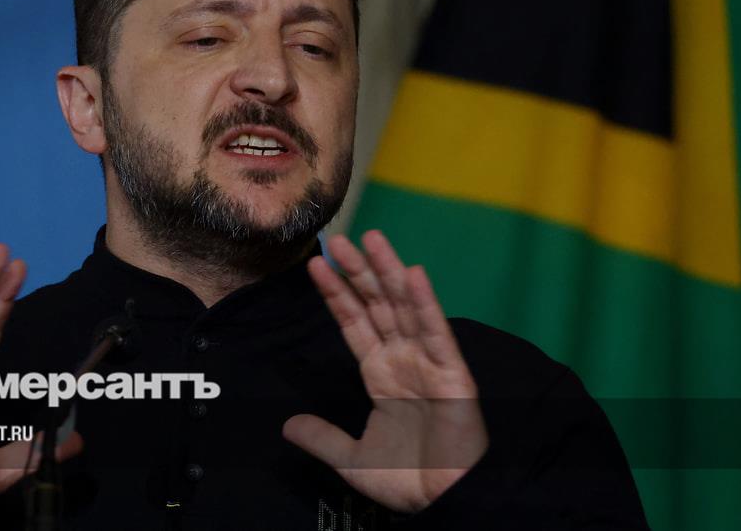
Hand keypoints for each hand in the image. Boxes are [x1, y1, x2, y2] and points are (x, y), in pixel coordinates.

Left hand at [283, 231, 486, 512]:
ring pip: (406, 307)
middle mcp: (403, 359)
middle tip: (339, 238)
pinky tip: (414, 275)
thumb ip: (322, 438)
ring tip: (371, 239)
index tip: (316, 265)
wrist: (444, 501)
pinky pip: (437, 333)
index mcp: (381, 373)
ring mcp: (428, 362)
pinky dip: (427, 303)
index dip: (336, 294)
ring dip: (389, 272)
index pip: (354, 323)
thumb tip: (287, 425)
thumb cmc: (407, 479)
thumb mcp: (352, 458)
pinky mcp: (453, 373)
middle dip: (358, 272)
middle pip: (378, 305)